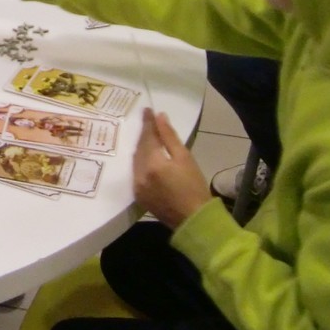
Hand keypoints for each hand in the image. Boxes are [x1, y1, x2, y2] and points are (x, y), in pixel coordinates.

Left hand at [132, 108, 210, 227]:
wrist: (193, 218)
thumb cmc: (194, 187)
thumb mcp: (185, 158)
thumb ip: (169, 137)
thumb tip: (160, 117)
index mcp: (153, 164)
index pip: (148, 137)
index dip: (148, 123)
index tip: (148, 110)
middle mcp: (140, 175)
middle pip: (140, 148)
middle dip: (144, 134)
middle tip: (148, 120)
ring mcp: (137, 186)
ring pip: (136, 160)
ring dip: (141, 147)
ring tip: (148, 136)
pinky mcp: (138, 195)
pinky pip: (136, 172)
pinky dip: (140, 162)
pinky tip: (146, 156)